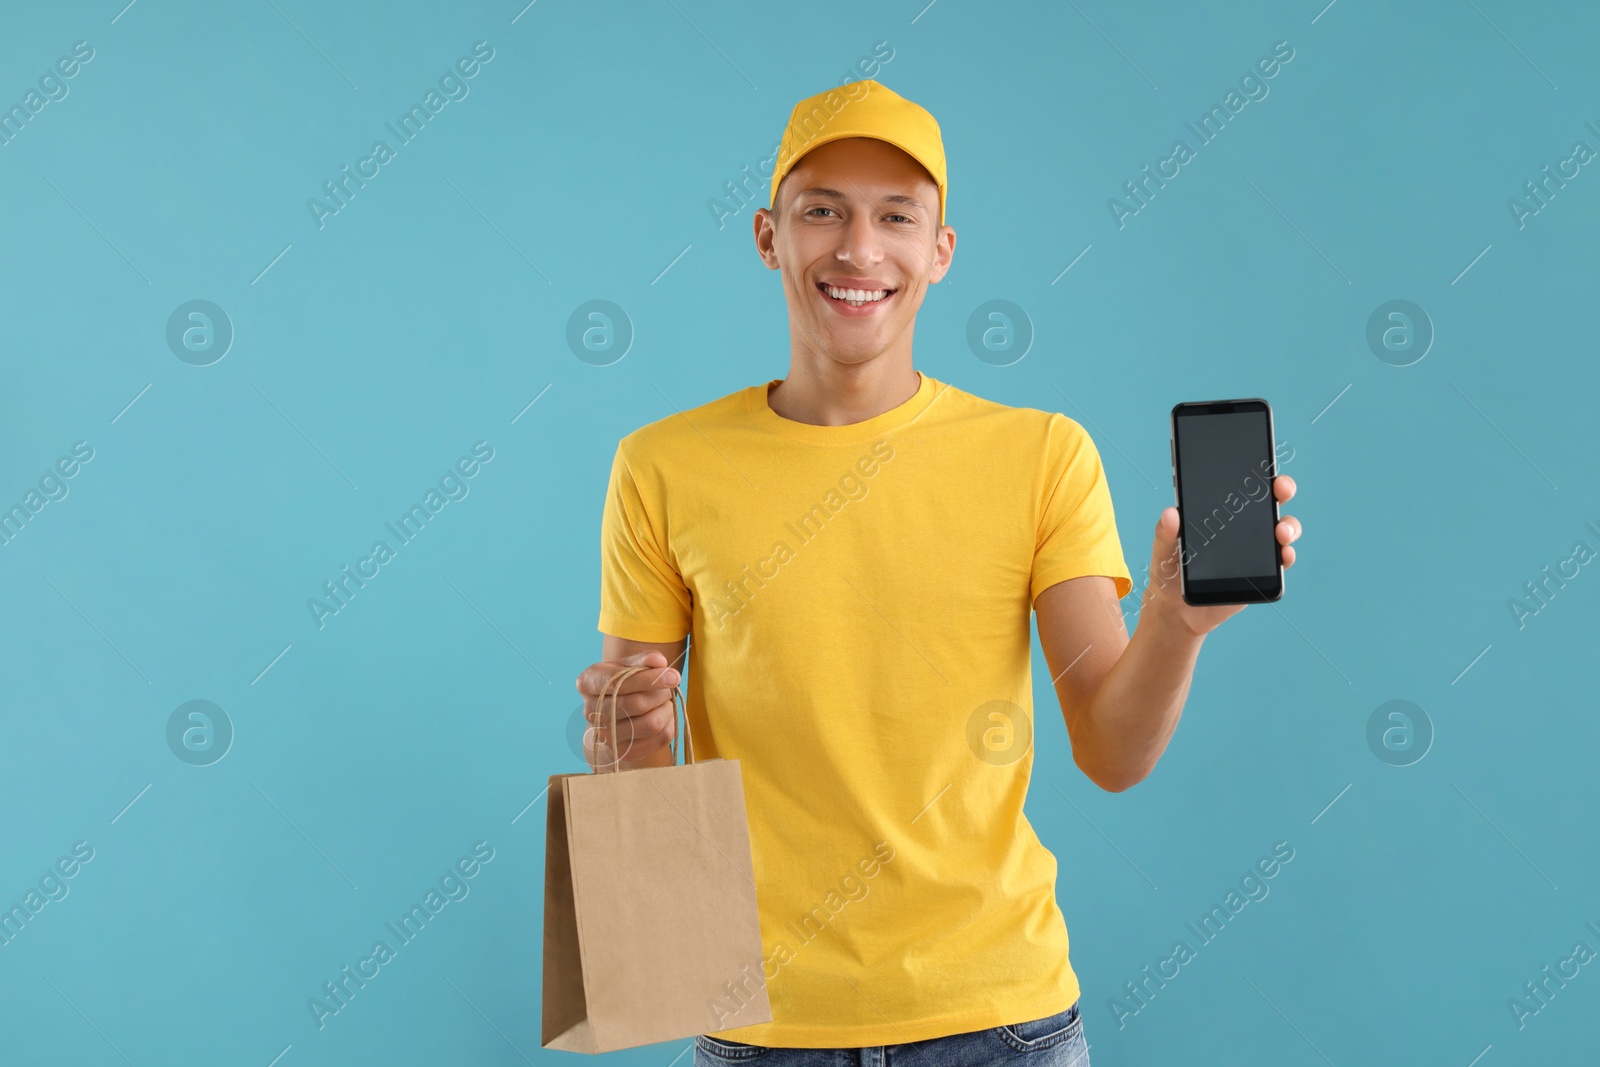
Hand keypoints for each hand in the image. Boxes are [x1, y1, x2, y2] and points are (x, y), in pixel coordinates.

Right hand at [573, 651, 680, 770]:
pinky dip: (669, 724)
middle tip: (667, 689)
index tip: (673, 675)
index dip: (649, 679)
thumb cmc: (622, 684)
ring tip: (664, 702)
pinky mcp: (623, 752)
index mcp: (588, 683)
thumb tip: (660, 662)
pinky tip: (662, 716)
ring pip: (651, 723)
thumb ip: (644, 660)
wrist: (612, 717)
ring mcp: (605, 736)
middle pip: (637, 704)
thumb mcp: (628, 666)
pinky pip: (660, 738)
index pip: (619, 682)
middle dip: (660, 694)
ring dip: (666, 709)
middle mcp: (590, 711)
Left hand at [1143, 475, 1301, 637]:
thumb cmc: (1170, 571)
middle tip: (1280, 489)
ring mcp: (1257, 548)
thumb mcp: (1163, 550)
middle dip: (1282, 489)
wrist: (1177, 609)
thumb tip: (1170, 513)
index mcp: (1220, 512)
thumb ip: (1165, 533)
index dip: (1256, 471)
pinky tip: (1284, 554)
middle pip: (1271, 500)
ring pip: (1282, 529)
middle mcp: (1244, 526)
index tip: (1263, 462)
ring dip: (1289, 526)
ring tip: (1280, 533)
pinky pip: (1282, 560)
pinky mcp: (1263, 572)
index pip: (1242, 485)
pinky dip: (1287, 556)